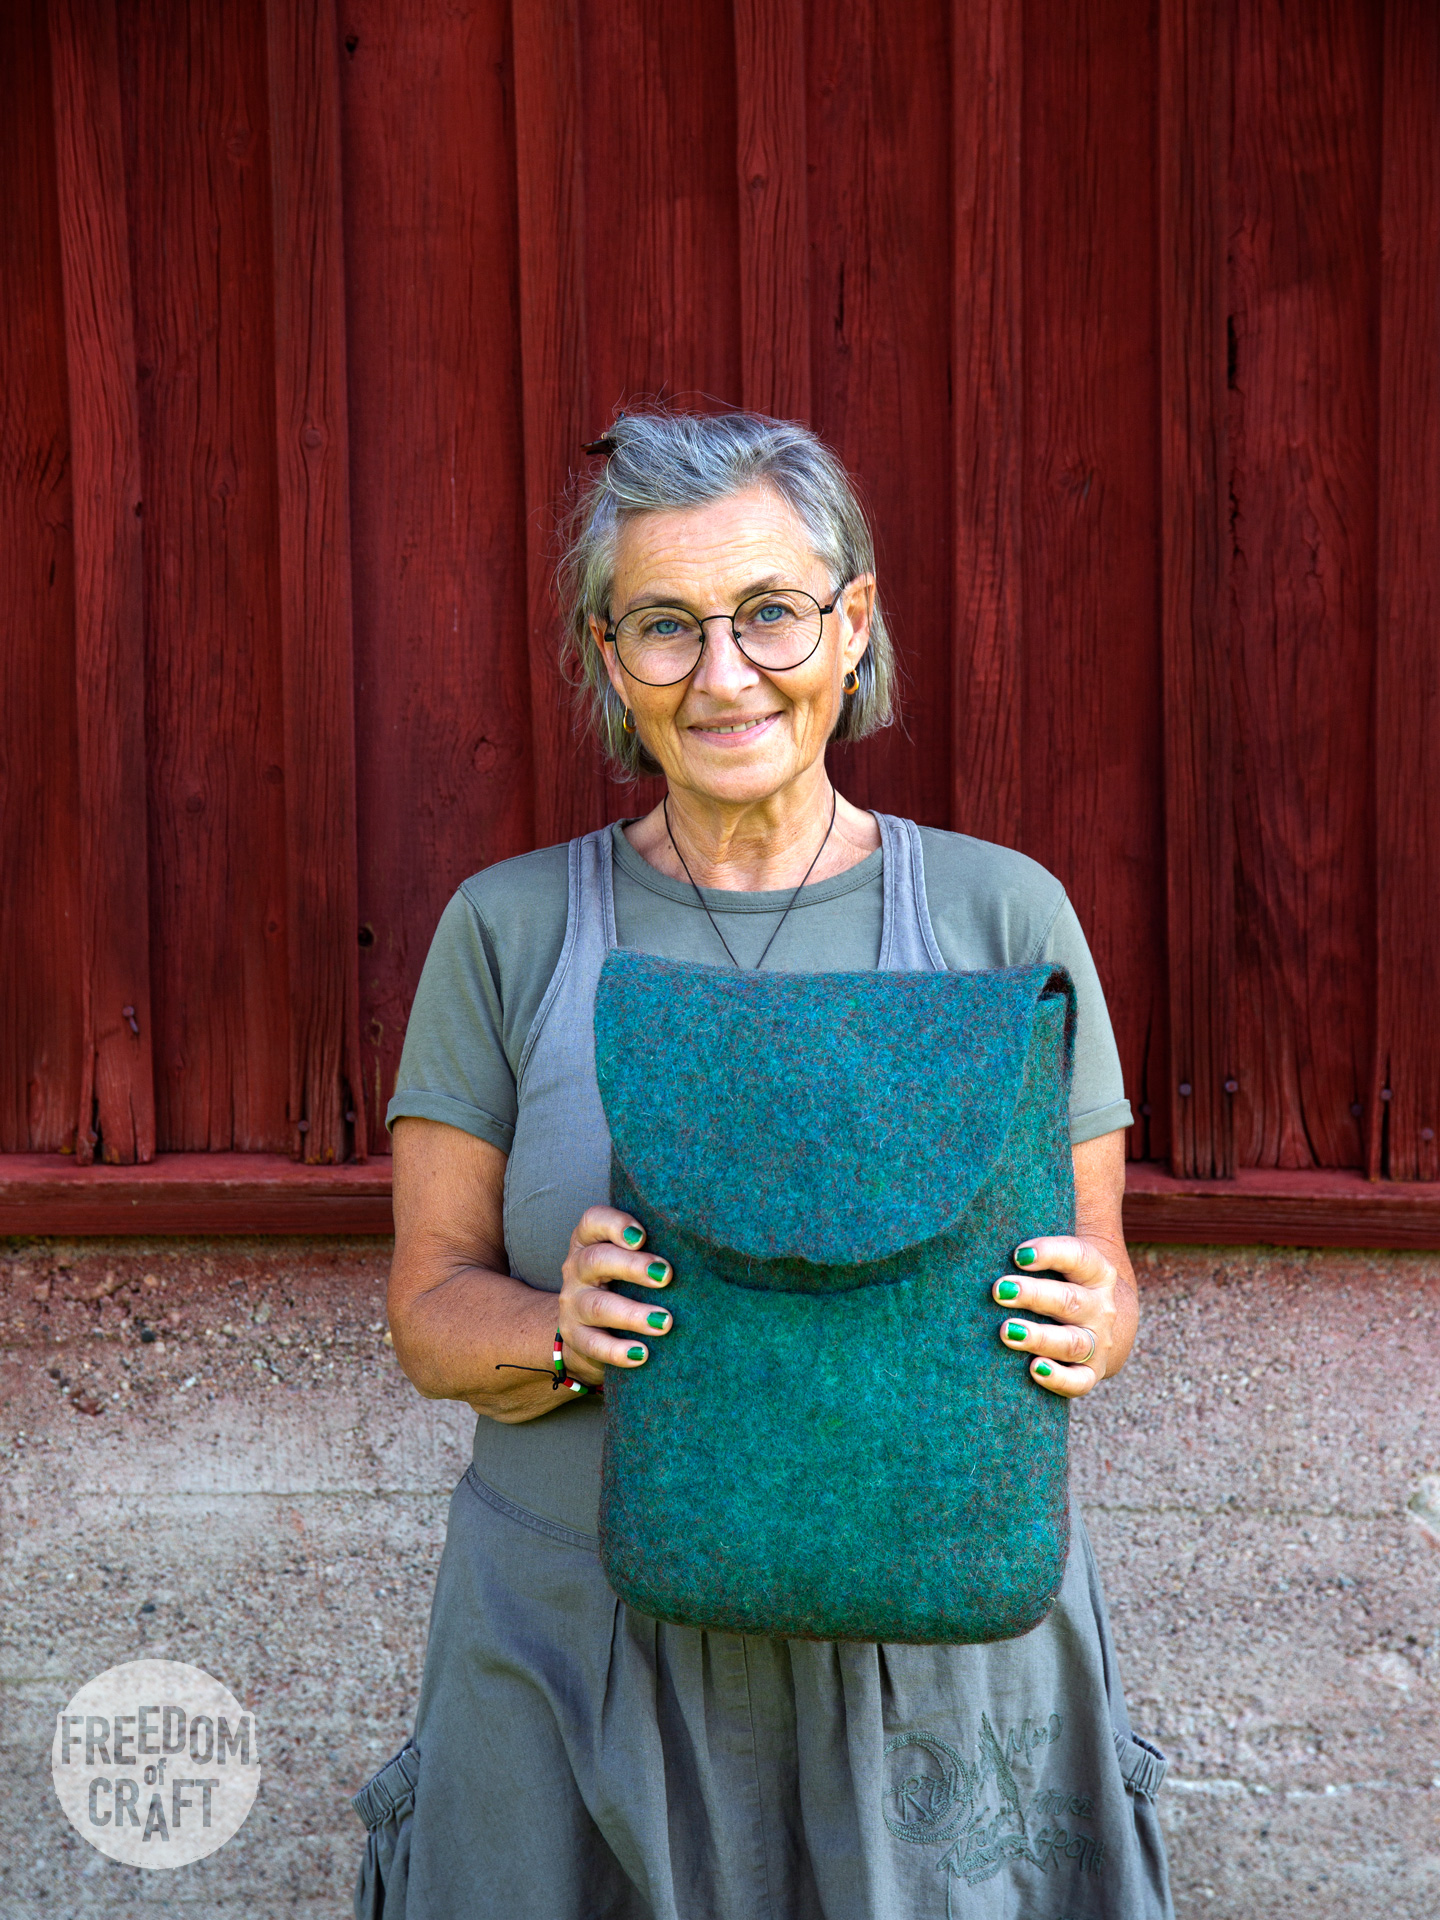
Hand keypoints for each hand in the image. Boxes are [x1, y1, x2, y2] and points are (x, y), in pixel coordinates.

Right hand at [558, 1207, 673, 1386]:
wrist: (585, 1328)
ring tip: (664, 1322)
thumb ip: (654, 1250)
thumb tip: (706, 1253)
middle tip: (666, 1275)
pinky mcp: (575, 1338)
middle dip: (632, 1266)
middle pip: (597, 1260)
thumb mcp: (629, 1261)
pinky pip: (593, 1344)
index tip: (643, 1236)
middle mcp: (577, 1269)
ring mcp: (573, 1305)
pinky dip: (617, 1351)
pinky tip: (642, 1354)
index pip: (594, 1221)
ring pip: (598, 1306)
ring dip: (632, 1314)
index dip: (615, 1225)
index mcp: (589, 1241)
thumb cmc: (622, 1283)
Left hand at [992, 1235, 1122, 1398]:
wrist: (1100, 1321)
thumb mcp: (1061, 1256)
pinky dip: (1058, 1378)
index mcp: (1096, 1272)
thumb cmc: (1061, 1279)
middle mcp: (1100, 1307)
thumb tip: (988, 1204)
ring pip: (1072, 1342)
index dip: (1050, 1253)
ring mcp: (1097, 1342)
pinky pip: (1078, 1381)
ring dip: (1039, 1337)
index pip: (1078, 1257)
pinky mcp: (1090, 1373)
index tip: (1017, 1254)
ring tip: (1006, 1331)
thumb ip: (1035, 1241)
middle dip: (1033, 1295)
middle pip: (1069, 1300)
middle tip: (999, 1290)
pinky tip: (1033, 1370)